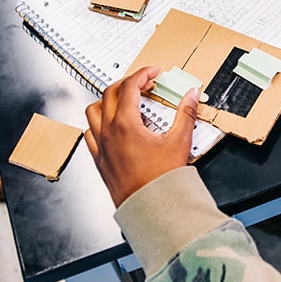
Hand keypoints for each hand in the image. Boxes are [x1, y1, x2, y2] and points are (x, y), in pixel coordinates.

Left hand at [85, 66, 199, 206]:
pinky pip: (90, 133)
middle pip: (110, 93)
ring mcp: (101, 146)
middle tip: (145, 85)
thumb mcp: (179, 141)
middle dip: (128, 83)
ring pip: (93, 111)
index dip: (143, 74)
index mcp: (125, 124)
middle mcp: (108, 132)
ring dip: (108, 100)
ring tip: (124, 101)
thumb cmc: (162, 180)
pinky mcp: (99, 160)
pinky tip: (111, 127)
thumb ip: (186, 113)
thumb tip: (191, 94)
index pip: (129, 86)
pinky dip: (98, 123)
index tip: (154, 73)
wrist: (151, 208)